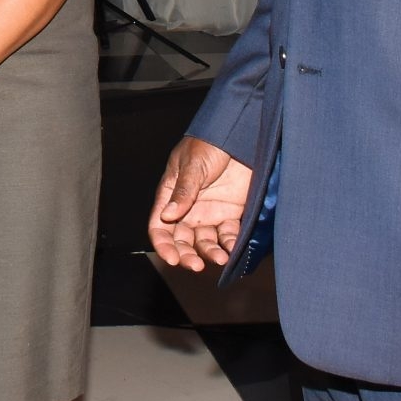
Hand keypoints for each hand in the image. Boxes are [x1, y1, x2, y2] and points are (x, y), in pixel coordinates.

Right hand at [147, 137, 252, 270]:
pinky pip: (228, 234)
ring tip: (220, 258)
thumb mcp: (192, 165)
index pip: (160, 226)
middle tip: (196, 265)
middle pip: (181, 239)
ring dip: (210, 252)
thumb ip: (183, 191)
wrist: (240, 135)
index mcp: (170, 195)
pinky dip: (229, 244)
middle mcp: (188, 208)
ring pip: (204, 241)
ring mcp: (209, 212)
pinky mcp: (230, 212)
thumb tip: (168, 216)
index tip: (172, 259)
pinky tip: (232, 248)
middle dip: (186, 255)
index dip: (163, 245)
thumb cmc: (208, 143)